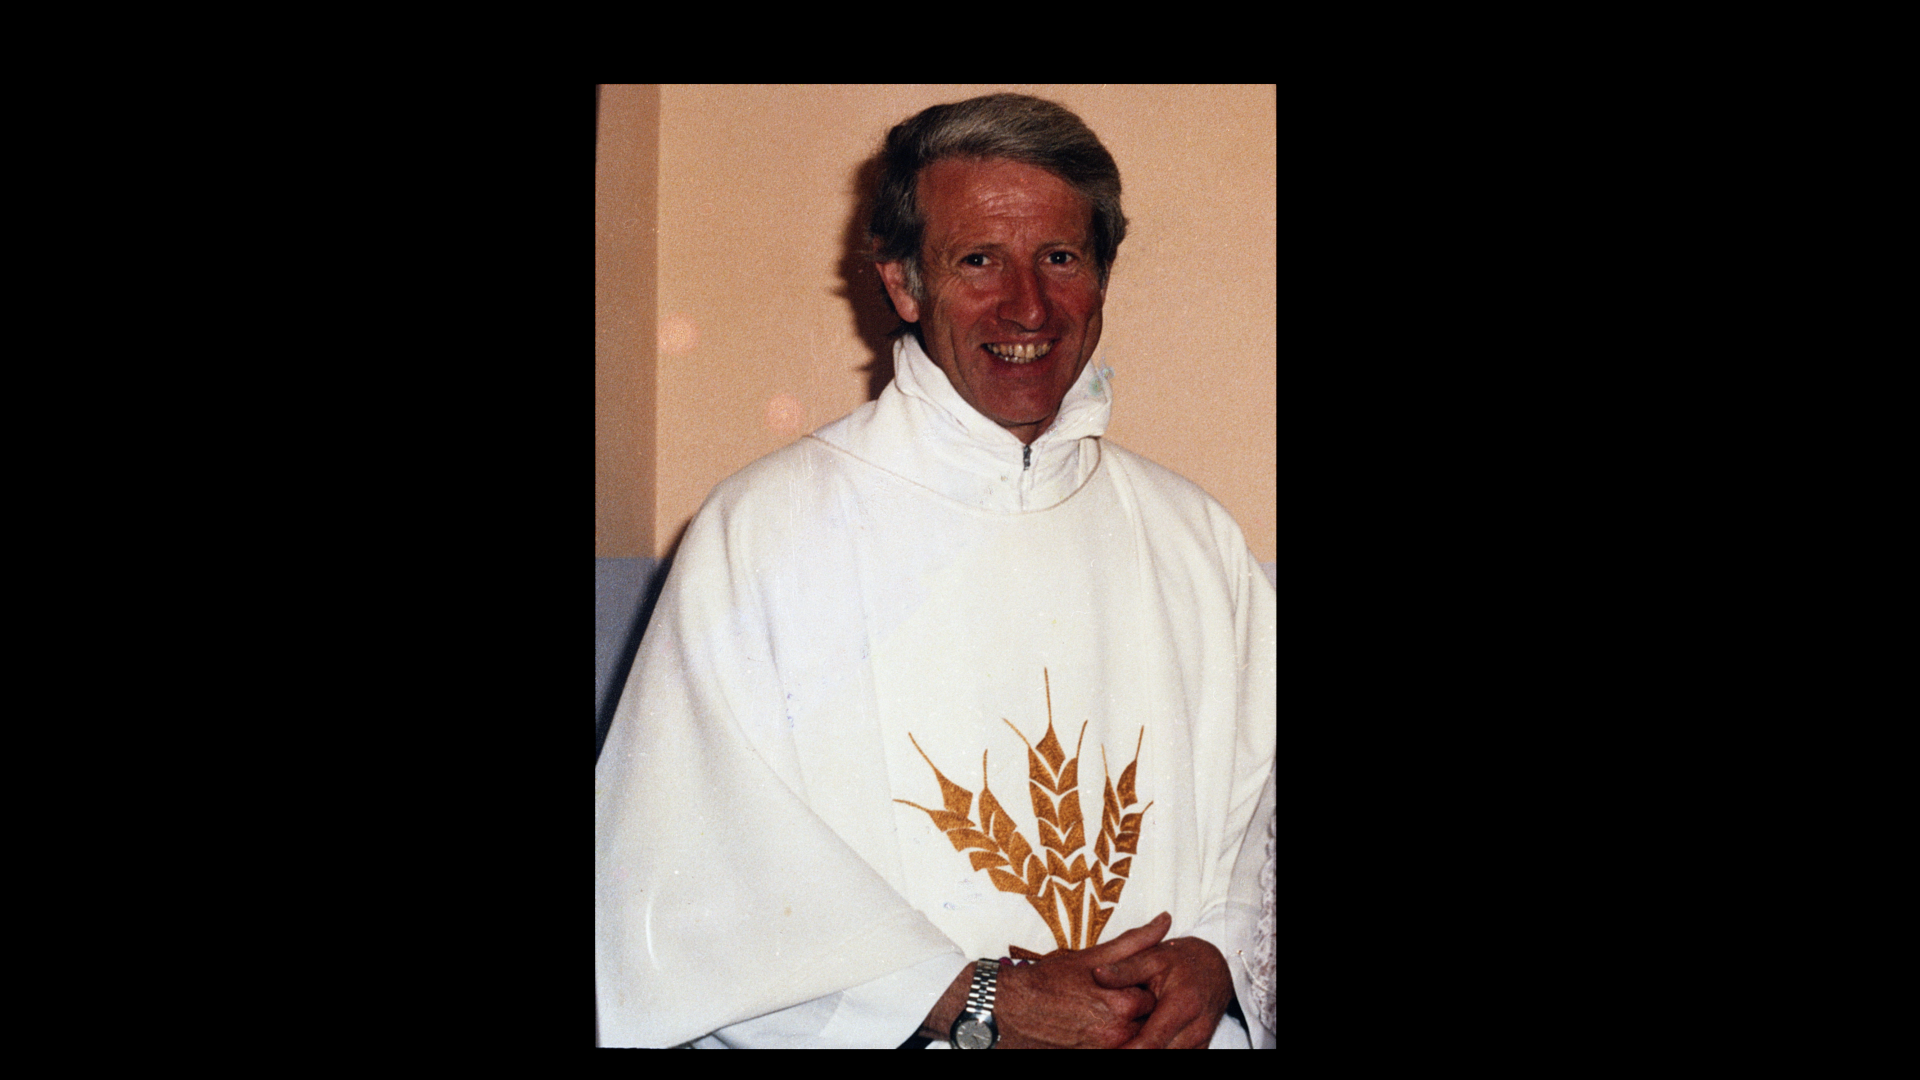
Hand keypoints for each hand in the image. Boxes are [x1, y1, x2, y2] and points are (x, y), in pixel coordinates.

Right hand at [925, 912, 1168, 1047]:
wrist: (1010, 1009)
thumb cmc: (1049, 980)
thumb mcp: (1093, 956)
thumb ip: (1134, 941)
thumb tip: (1165, 921)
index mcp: (1122, 1004)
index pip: (1156, 997)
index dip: (1144, 986)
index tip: (1130, 981)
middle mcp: (1117, 1033)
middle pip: (1147, 1021)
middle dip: (1138, 1009)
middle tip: (1113, 996)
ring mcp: (1104, 1050)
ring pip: (1132, 1037)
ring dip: (1126, 1025)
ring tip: (1101, 1010)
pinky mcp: (1091, 1058)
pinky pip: (1115, 1048)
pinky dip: (1111, 1038)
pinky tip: (1093, 1024)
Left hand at [1091, 927, 1232, 1048]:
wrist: (1216, 967)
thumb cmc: (1181, 960)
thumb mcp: (1153, 957)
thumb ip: (1125, 969)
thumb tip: (1097, 975)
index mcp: (1182, 1005)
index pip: (1150, 1043)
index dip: (1127, 1051)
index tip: (1106, 1050)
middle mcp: (1196, 1029)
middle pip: (1160, 1056)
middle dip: (1133, 1054)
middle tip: (1107, 1049)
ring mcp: (1201, 1041)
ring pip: (1170, 1059)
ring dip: (1145, 1054)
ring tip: (1120, 1047)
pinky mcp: (1201, 1048)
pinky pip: (1179, 1058)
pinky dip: (1159, 1053)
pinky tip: (1138, 1046)